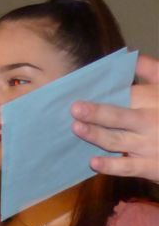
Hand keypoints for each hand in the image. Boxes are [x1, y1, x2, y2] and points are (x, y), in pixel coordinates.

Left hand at [72, 53, 158, 181]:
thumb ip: (153, 71)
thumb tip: (130, 58)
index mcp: (155, 101)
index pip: (127, 95)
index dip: (104, 93)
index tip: (80, 90)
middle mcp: (152, 122)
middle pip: (120, 116)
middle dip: (98, 112)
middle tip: (75, 108)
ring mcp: (150, 146)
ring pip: (118, 140)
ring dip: (97, 135)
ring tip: (77, 128)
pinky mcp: (151, 167)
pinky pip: (128, 167)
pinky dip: (111, 166)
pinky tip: (93, 162)